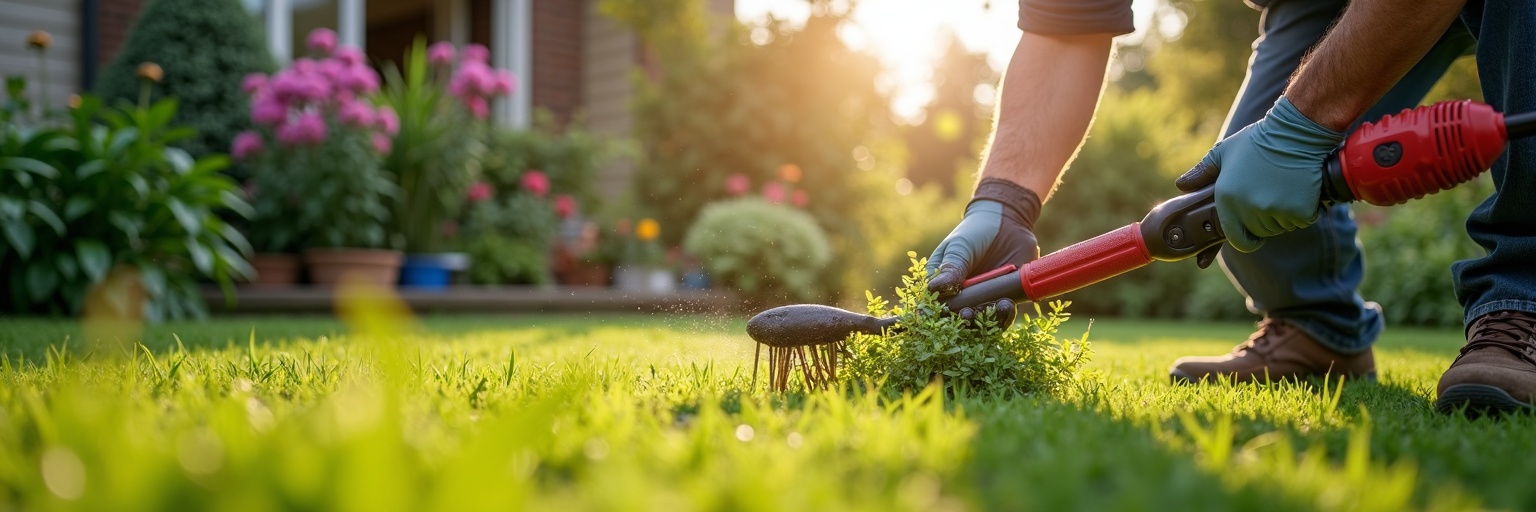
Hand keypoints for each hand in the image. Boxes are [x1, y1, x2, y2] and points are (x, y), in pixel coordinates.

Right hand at [925, 179, 1040, 326]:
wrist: (1007, 222)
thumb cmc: (975, 232)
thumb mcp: (959, 247)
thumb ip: (951, 267)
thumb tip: (933, 289)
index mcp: (941, 284)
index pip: (933, 305)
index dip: (935, 314)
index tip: (941, 316)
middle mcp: (960, 297)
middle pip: (957, 319)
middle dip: (963, 320)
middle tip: (968, 314)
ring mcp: (982, 300)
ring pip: (981, 322)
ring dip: (986, 321)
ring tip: (994, 307)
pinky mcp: (1003, 299)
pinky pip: (1002, 316)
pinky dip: (1004, 316)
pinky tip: (1006, 305)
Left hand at [1176, 96, 1342, 251]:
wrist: (1294, 131)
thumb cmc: (1258, 140)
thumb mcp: (1223, 152)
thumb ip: (1202, 173)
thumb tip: (1181, 185)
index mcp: (1227, 200)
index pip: (1236, 240)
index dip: (1244, 238)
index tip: (1251, 233)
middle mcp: (1249, 209)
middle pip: (1261, 231)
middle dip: (1266, 219)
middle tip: (1271, 193)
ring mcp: (1275, 211)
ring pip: (1282, 226)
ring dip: (1285, 214)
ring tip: (1284, 187)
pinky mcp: (1300, 210)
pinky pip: (1304, 219)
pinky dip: (1305, 209)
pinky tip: (1301, 189)